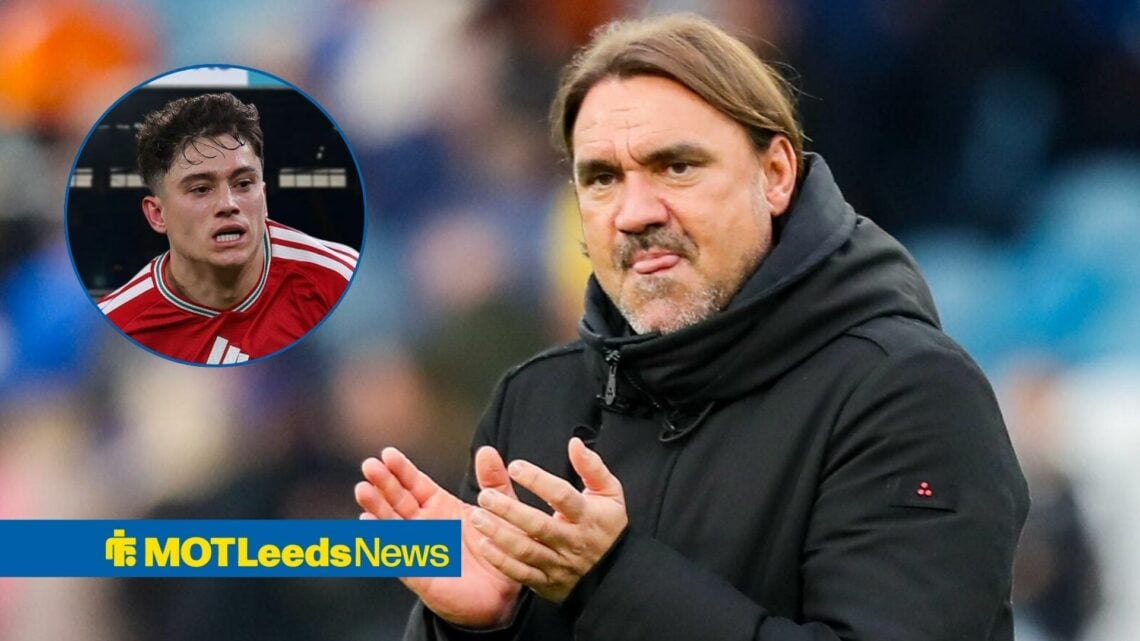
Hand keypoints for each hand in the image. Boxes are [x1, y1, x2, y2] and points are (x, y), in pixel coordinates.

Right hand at [354, 446, 522, 627]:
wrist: (502, 593)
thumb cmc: (497, 547)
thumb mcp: (499, 508)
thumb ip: (493, 481)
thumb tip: (486, 450)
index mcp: (440, 506)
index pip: (415, 484)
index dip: (401, 469)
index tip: (388, 453)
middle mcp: (424, 524)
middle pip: (398, 500)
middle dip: (383, 483)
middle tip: (370, 466)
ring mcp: (417, 547)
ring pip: (392, 524)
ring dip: (377, 507)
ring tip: (363, 489)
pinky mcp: (418, 572)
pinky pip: (396, 555)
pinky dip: (382, 540)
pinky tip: (369, 525)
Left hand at [470, 437, 627, 602]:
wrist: (615, 572)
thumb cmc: (606, 525)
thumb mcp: (609, 492)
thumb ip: (592, 467)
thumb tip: (575, 443)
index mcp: (589, 516)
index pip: (562, 496)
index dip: (538, 481)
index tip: (514, 467)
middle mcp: (573, 541)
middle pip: (539, 525)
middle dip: (509, 510)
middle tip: (484, 496)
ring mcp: (560, 564)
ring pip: (527, 550)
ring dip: (499, 534)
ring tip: (477, 517)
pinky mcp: (548, 582)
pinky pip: (522, 573)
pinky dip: (501, 561)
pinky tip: (484, 545)